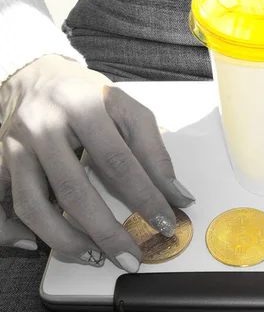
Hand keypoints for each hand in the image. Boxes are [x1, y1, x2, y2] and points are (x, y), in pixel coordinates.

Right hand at [0, 55, 194, 271]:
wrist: (36, 76)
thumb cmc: (86, 95)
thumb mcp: (127, 109)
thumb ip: (154, 151)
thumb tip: (178, 196)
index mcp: (81, 106)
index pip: (118, 161)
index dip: (144, 197)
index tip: (165, 222)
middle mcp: (42, 126)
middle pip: (74, 189)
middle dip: (106, 231)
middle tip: (131, 256)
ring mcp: (14, 146)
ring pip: (33, 205)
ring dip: (66, 240)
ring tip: (96, 257)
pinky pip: (2, 205)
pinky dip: (15, 232)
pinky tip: (38, 245)